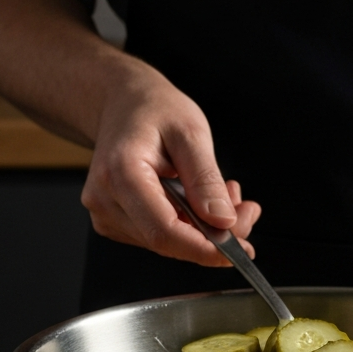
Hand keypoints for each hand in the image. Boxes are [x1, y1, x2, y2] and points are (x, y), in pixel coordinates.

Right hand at [81, 62, 260, 266]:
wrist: (122, 102)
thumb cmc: (153, 109)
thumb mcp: (190, 133)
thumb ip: (206, 179)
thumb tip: (223, 222)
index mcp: (120, 174)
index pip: (164, 231)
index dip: (205, 248)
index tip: (241, 249)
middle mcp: (105, 200)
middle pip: (168, 241)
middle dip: (215, 235)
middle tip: (247, 211)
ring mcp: (106, 214)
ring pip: (168, 243)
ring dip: (205, 229)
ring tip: (226, 194)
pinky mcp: (115, 221)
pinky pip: (161, 236)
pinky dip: (190, 226)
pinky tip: (202, 201)